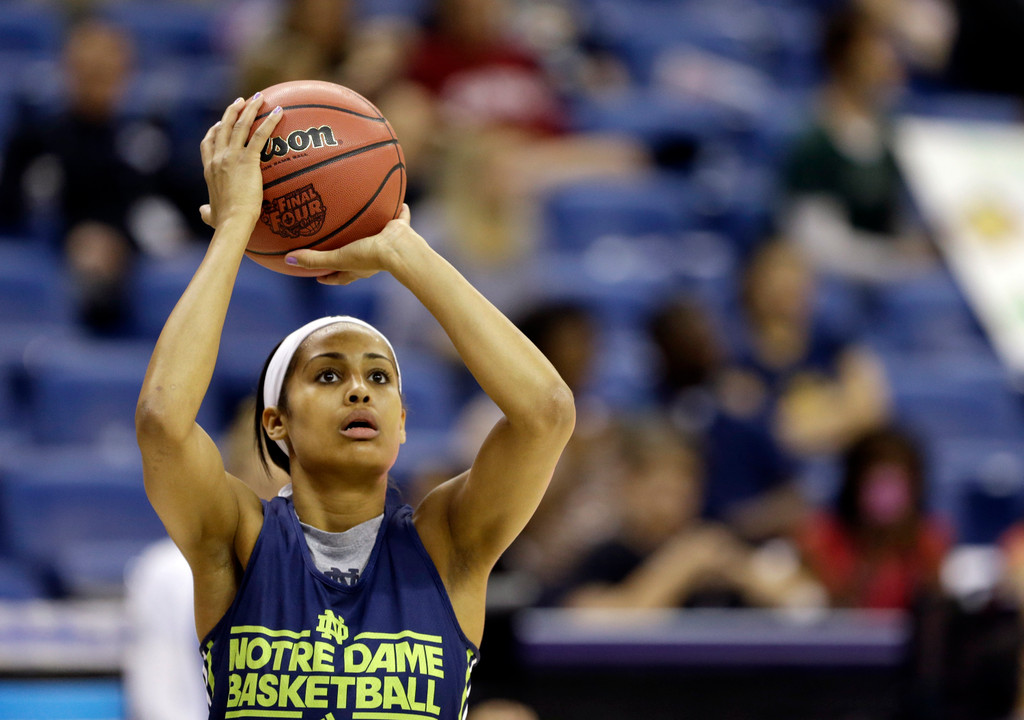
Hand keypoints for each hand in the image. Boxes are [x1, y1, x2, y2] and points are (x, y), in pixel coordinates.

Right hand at [199, 95, 282, 228]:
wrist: (232, 221)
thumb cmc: (224, 221)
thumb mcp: (211, 214)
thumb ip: (207, 211)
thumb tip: (203, 212)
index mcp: (209, 169)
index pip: (208, 143)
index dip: (214, 130)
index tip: (219, 123)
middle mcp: (218, 158)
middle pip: (223, 127)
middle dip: (232, 111)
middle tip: (242, 101)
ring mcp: (231, 157)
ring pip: (240, 125)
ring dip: (250, 109)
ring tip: (259, 98)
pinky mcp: (247, 160)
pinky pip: (260, 136)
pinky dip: (269, 122)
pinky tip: (280, 112)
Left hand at [284, 204, 415, 284]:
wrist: (399, 249)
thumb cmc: (369, 256)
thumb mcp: (338, 258)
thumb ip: (314, 259)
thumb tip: (287, 260)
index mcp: (358, 268)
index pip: (340, 276)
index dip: (329, 278)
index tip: (318, 277)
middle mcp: (372, 257)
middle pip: (356, 256)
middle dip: (347, 251)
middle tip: (335, 245)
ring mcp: (386, 243)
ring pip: (375, 235)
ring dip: (369, 229)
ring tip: (361, 217)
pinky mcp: (399, 229)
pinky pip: (399, 217)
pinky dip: (399, 210)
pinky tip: (397, 199)